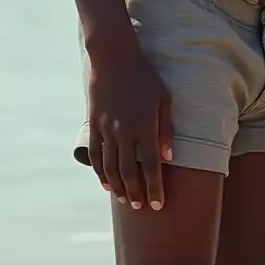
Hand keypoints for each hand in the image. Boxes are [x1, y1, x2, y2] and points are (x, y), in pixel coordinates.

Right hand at [86, 48, 173, 210]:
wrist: (113, 58)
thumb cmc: (144, 77)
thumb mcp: (163, 98)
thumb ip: (166, 129)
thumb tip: (170, 158)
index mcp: (145, 126)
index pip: (152, 166)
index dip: (155, 188)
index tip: (158, 205)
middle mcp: (124, 132)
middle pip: (130, 172)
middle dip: (137, 193)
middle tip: (142, 207)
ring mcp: (106, 130)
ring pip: (111, 167)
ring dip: (119, 187)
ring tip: (127, 200)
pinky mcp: (94, 126)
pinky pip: (96, 155)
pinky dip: (100, 172)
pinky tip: (106, 183)